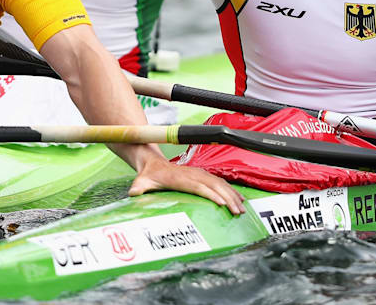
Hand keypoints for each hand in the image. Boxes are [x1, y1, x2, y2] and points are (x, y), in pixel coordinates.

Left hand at [128, 157, 245, 215]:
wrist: (152, 163)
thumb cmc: (148, 176)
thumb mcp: (140, 182)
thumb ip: (138, 188)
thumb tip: (133, 193)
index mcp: (180, 178)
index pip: (199, 186)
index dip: (211, 194)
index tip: (222, 204)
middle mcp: (193, 174)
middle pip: (214, 185)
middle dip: (228, 198)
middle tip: (238, 212)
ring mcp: (199, 174)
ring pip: (220, 184)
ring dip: (232, 195)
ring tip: (242, 208)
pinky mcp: (203, 176)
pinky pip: (220, 183)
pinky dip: (231, 191)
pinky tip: (239, 199)